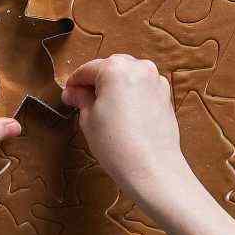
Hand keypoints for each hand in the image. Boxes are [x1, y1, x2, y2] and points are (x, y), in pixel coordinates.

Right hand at [62, 55, 194, 223]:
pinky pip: (143, 86)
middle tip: (83, 101)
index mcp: (116, 69)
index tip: (68, 95)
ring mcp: (156, 80)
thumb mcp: (88, 119)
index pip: (87, 69)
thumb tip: (73, 93)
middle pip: (110, 67)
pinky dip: (132, 93)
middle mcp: (139, 67)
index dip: (74, 83)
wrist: (151, 167)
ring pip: (129, 75)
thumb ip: (81, 99)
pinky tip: (124, 113)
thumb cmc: (117, 144)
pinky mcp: (166, 94)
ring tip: (104, 109)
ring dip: (116, 86)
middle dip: (96, 81)